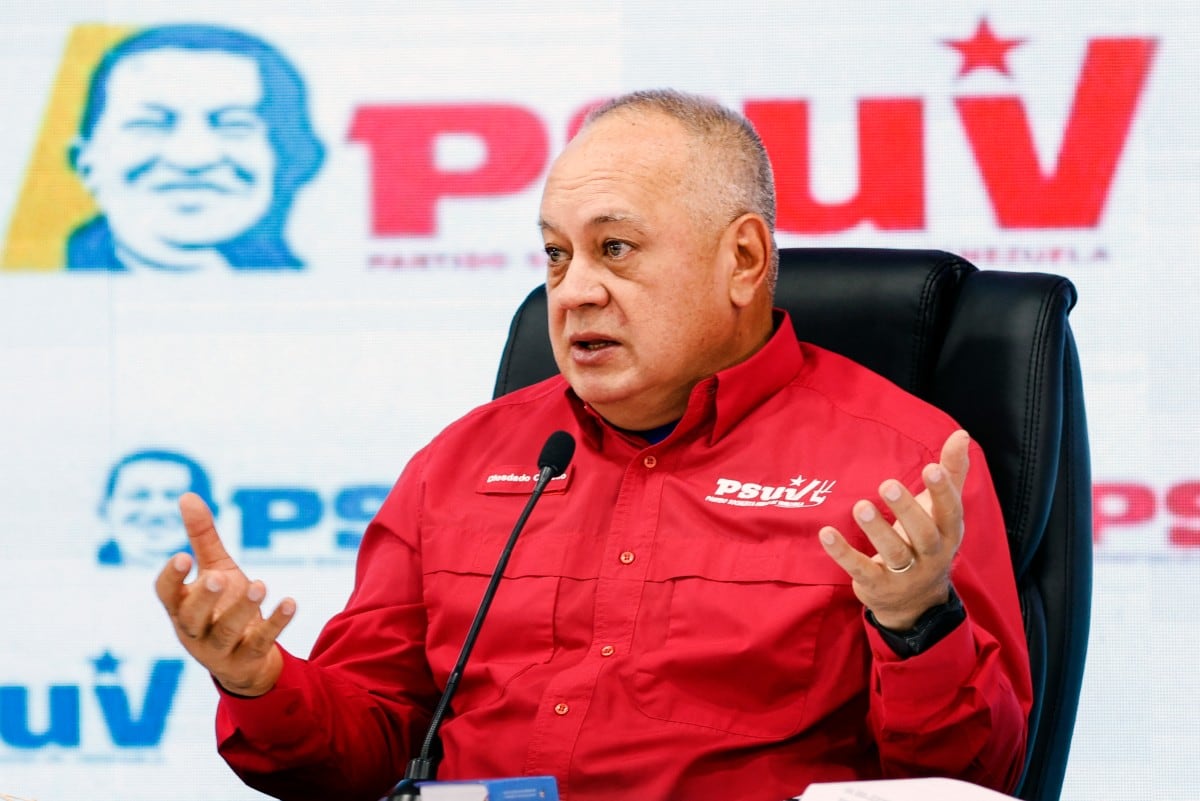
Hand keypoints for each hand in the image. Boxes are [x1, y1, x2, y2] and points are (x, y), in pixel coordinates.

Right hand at [155, 492, 294, 695]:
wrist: (245, 660)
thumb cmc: (222, 606)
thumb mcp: (215, 569)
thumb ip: (202, 538)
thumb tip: (187, 496)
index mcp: (182, 606)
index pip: (166, 595)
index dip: (171, 578)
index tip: (182, 557)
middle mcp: (195, 630)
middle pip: (193, 617)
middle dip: (204, 598)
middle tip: (217, 577)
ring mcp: (220, 648)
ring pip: (226, 632)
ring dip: (243, 609)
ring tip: (259, 584)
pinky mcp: (248, 658)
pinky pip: (260, 643)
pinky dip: (276, 624)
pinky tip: (290, 602)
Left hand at [818, 429, 969, 630]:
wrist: (916, 602)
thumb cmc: (928, 542)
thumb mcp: (943, 512)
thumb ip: (952, 474)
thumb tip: (962, 435)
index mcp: (948, 534)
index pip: (950, 512)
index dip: (942, 491)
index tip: (932, 467)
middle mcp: (931, 555)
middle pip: (924, 534)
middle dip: (907, 510)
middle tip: (887, 484)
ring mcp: (905, 574)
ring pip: (894, 553)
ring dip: (876, 530)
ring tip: (860, 506)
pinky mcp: (877, 585)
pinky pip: (860, 569)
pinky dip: (843, 553)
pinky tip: (827, 533)